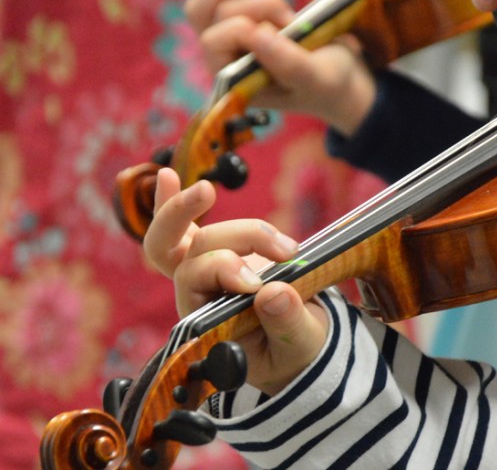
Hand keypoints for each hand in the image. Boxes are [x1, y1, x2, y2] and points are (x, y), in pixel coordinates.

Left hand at [144, 168, 328, 394]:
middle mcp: (198, 291)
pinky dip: (175, 199)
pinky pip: (187, 223)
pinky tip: (166, 175)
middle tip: (207, 193)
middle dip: (186, 219)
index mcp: (204, 320)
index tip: (258, 282)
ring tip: (290, 251)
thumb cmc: (294, 350)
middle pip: (181, 249)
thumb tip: (274, 293)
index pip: (193, 281)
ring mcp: (208, 267)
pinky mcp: (221, 250)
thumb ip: (288, 324)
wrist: (302, 344)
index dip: (223, 270)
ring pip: (207, 233)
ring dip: (249, 232)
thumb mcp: (299, 345)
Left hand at [184, 0, 375, 135]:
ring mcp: (228, 38)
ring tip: (282, 10)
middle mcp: (224, 61)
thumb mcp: (317, 78)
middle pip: (216, 14)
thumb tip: (257, 34)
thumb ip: (290, 64)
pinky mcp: (238, 19)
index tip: (284, 32)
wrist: (337, 74)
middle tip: (291, 23)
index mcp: (235, 83)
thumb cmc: (326, 82)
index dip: (243, 28)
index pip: (213, 41)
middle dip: (257, 8)